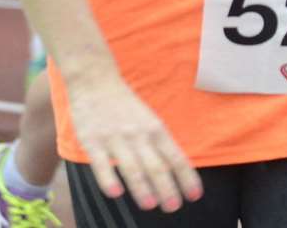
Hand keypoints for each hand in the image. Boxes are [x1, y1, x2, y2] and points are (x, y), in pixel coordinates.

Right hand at [63, 71, 203, 212]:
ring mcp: (115, 138)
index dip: (186, 178)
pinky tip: (116, 193)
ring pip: (132, 167)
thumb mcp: (149, 119)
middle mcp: (138, 135)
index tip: (194, 196)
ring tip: (150, 205)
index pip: (176, 158)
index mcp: (155, 129)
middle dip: (167, 188)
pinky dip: (108, 179)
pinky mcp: (92, 141)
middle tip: (173, 207)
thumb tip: (177, 172)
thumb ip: (160, 144)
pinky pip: (101, 164)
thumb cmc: (125, 105)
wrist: (94, 80)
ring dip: (142, 188)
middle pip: (156, 166)